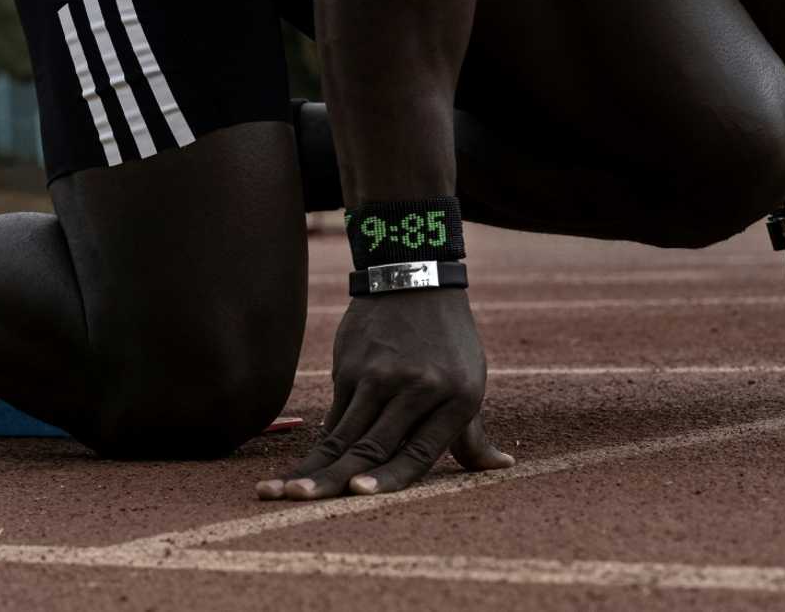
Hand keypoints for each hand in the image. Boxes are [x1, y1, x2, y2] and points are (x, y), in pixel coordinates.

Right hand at [256, 288, 513, 500]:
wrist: (417, 282)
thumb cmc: (449, 345)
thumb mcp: (470, 384)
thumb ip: (474, 435)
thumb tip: (503, 467)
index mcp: (458, 397)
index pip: (420, 451)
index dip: (390, 476)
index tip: (359, 493)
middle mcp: (419, 388)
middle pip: (373, 445)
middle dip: (335, 480)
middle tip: (303, 502)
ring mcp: (381, 375)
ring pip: (343, 433)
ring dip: (312, 467)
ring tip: (282, 492)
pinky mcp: (351, 366)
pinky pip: (335, 414)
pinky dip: (319, 443)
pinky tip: (300, 468)